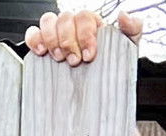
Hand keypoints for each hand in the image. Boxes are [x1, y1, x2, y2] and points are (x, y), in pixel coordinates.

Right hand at [25, 8, 142, 64]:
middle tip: (74, 61)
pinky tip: (41, 52)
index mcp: (92, 23)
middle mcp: (73, 26)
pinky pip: (33, 33)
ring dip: (52, 40)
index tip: (88, 55)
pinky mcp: (42, 45)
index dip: (85, 35)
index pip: (84, 17)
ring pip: (48, 21)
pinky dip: (34, 39)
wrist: (99, 88)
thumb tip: (123, 15)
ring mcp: (56, 34)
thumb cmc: (112, 65)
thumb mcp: (128, 46)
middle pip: (65, 18)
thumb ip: (132, 28)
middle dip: (68, 41)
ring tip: (58, 58)